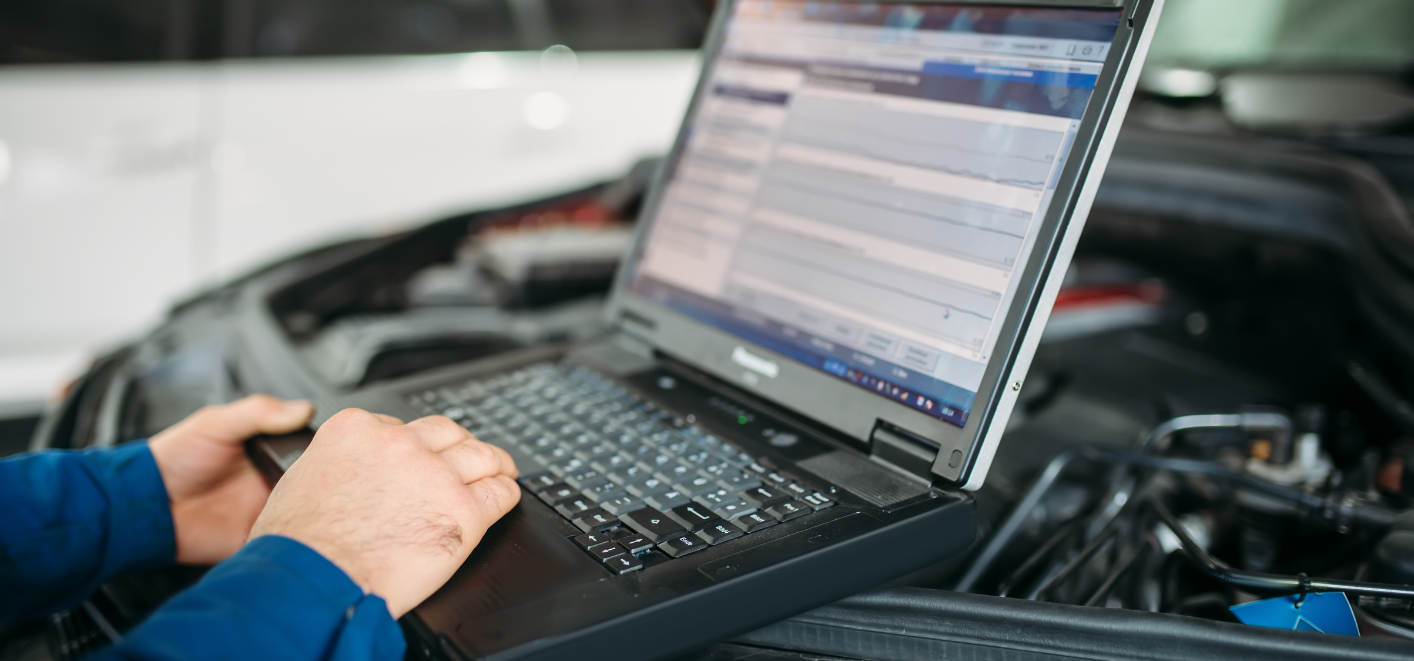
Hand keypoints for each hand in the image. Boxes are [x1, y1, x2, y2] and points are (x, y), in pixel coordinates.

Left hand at [148, 395, 314, 564]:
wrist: (146, 505)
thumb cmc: (174, 460)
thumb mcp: (215, 423)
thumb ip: (259, 412)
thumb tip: (303, 409)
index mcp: (267, 451)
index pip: (310, 450)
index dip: (325, 450)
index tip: (336, 449)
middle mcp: (272, 481)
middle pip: (314, 483)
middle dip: (325, 483)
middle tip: (324, 480)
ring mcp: (266, 510)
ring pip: (306, 513)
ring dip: (314, 511)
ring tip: (315, 505)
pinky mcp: (256, 537)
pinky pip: (284, 541)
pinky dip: (294, 539)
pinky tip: (296, 528)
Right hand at [248, 409, 519, 617]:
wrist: (312, 580)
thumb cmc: (298, 544)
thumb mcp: (303, 479)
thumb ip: (338, 464)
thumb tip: (353, 473)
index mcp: (357, 429)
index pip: (402, 424)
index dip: (415, 445)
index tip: (422, 457)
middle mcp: (399, 443)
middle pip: (447, 433)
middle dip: (458, 446)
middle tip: (468, 458)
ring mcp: (435, 475)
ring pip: (481, 456)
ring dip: (493, 463)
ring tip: (501, 470)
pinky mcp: (462, 511)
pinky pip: (499, 494)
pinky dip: (506, 494)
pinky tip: (505, 496)